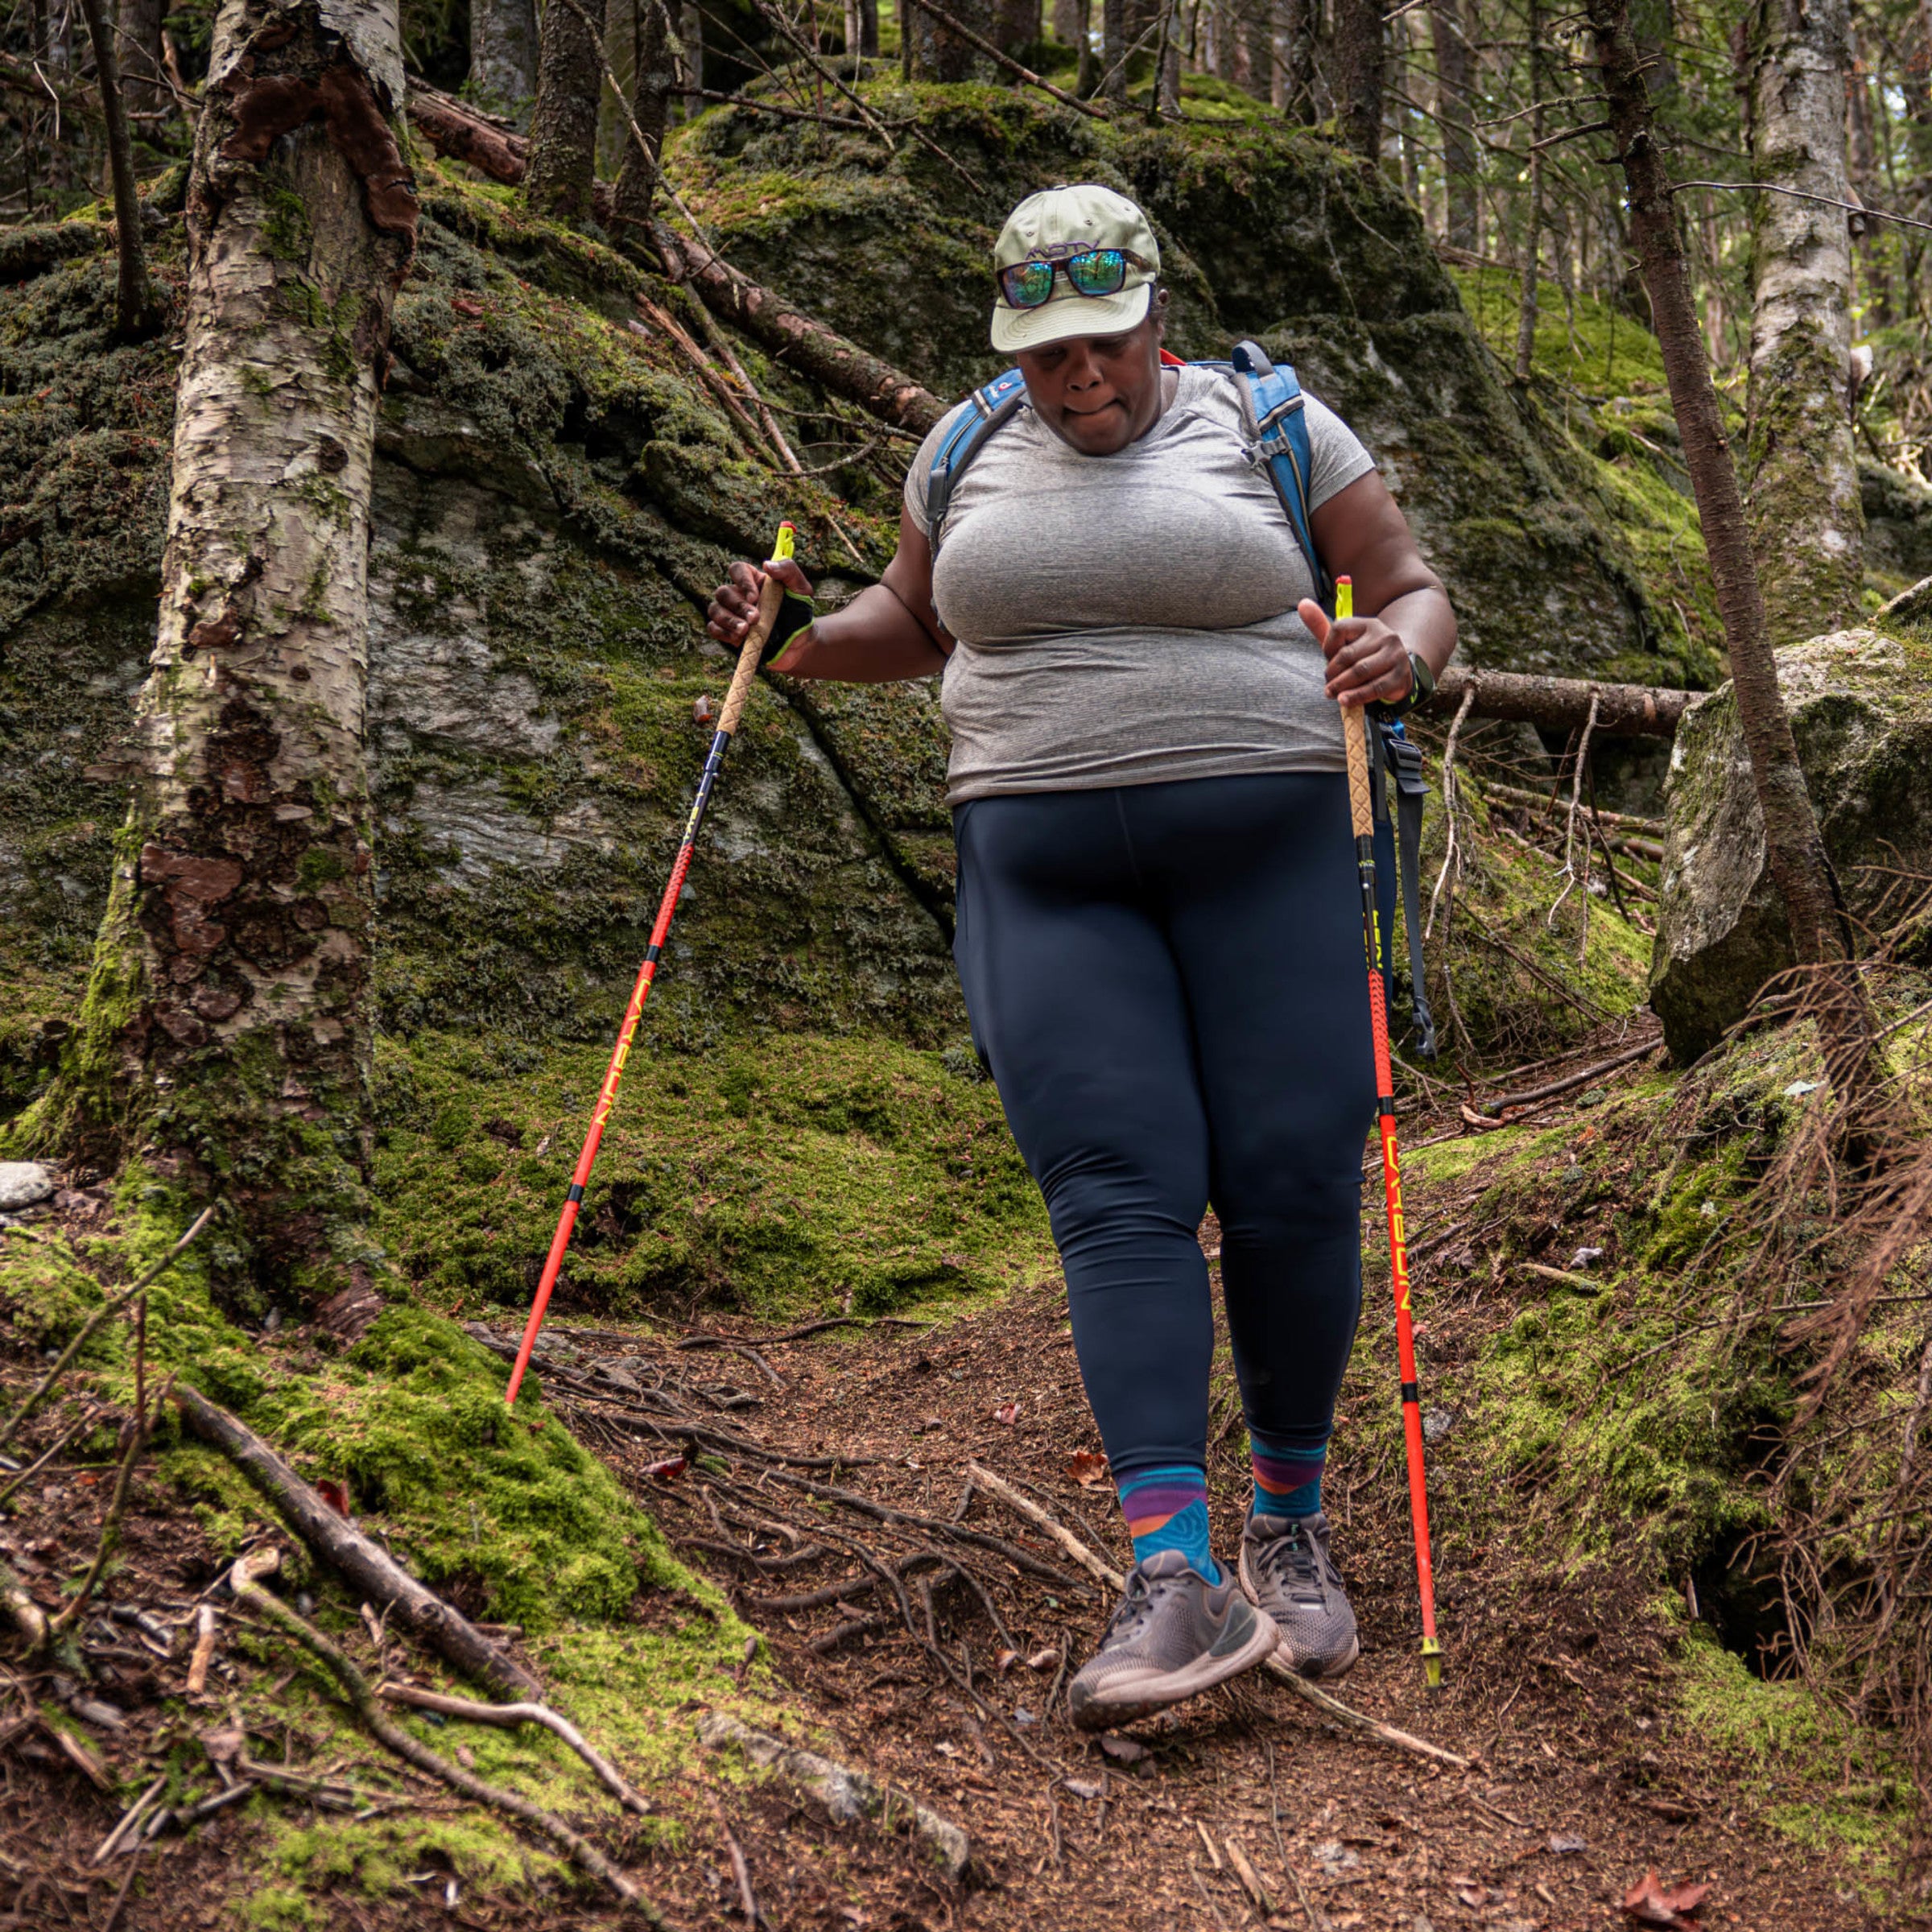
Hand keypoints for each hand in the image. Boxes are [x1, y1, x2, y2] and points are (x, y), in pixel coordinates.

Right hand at [707, 556, 816, 652]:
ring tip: (745, 631)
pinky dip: (722, 632)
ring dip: (728, 620)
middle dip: (738, 607)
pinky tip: (738, 638)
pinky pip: (713, 628)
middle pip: (723, 592)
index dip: (742, 581)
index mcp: (754, 580)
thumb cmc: (800, 612)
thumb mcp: (801, 588)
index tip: (755, 597)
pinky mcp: (730, 633)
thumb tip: (766, 564)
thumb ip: (788, 570)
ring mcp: (733, 614)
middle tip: (755, 619)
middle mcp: (740, 595)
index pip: (737, 570)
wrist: (800, 643)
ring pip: (715, 610)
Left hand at [1297, 598, 1414, 708]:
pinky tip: (1344, 701)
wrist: (1398, 671)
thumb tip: (1302, 604)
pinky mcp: (1400, 676)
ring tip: (1331, 694)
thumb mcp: (1344, 641)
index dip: (1327, 647)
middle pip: (1347, 654)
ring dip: (1341, 686)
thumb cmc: (1364, 655)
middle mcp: (1384, 635)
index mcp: (1368, 624)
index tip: (1327, 659)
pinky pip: (1374, 688)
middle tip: (1327, 685)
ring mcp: (1395, 655)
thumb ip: (1322, 626)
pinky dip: (1356, 696)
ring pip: (1360, 671)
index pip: (1339, 629)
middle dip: (1332, 672)